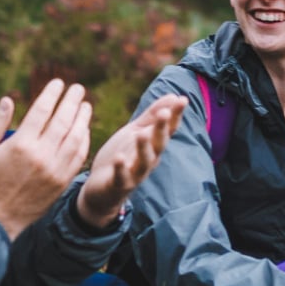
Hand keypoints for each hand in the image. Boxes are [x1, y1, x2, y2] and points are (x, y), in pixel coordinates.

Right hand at [0, 80, 91, 240]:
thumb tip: (8, 99)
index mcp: (21, 144)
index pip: (42, 111)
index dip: (52, 94)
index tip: (58, 83)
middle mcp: (41, 154)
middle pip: (63, 120)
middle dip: (72, 101)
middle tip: (78, 89)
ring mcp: (55, 169)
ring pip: (75, 137)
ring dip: (83, 119)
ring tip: (86, 106)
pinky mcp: (62, 181)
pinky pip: (78, 157)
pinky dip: (84, 141)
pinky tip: (84, 131)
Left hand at [76, 93, 187, 227]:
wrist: (102, 190)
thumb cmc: (123, 157)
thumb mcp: (136, 132)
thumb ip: (152, 116)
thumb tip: (173, 95)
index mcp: (153, 145)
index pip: (168, 129)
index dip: (175, 115)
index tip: (182, 99)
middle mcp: (149, 159)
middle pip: (159, 144)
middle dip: (162, 129)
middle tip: (164, 113)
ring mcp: (135, 173)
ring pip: (144, 161)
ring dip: (144, 148)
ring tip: (141, 134)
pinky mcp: (119, 184)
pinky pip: (122, 177)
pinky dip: (121, 168)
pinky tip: (119, 158)